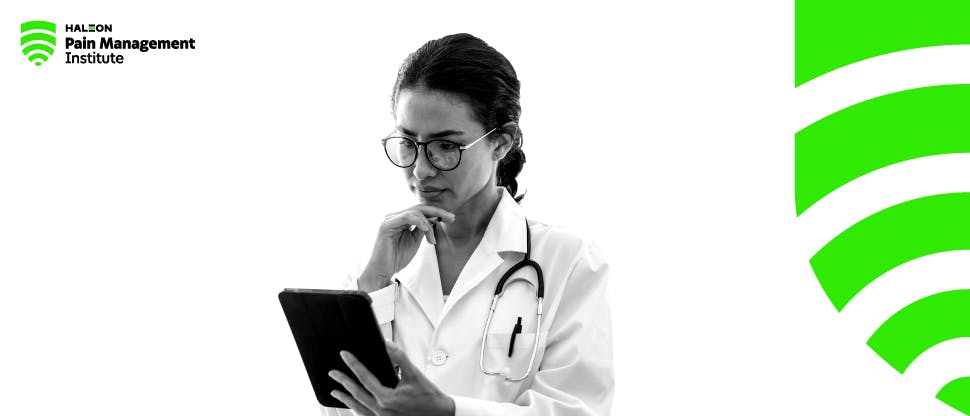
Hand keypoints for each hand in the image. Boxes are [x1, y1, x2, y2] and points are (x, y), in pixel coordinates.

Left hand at [329, 341, 454, 415]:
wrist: (440, 415)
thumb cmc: (429, 398)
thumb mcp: (414, 374)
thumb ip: (399, 357)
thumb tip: (387, 344)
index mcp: (387, 398)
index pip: (364, 378)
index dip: (353, 364)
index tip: (345, 355)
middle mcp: (381, 410)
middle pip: (356, 394)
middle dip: (343, 382)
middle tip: (333, 373)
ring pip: (358, 408)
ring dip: (346, 398)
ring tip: (335, 392)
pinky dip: (356, 409)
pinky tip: (353, 406)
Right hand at [359, 205, 454, 291]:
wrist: (382, 271)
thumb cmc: (397, 257)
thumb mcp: (415, 241)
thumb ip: (422, 229)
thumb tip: (435, 219)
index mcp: (401, 219)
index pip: (421, 210)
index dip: (437, 212)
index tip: (451, 218)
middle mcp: (395, 216)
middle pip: (420, 207)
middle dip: (438, 212)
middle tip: (452, 218)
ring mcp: (390, 219)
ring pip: (415, 212)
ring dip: (429, 224)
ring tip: (433, 239)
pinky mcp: (387, 225)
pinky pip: (406, 217)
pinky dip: (419, 222)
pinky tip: (427, 230)